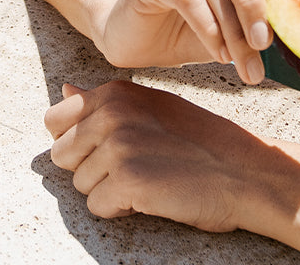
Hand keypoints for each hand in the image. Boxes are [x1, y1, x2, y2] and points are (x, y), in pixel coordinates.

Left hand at [46, 80, 275, 231]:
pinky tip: (150, 196)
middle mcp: (111, 113)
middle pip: (62, 154)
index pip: (55, 118)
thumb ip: (104, 101)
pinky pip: (97, 206)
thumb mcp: (150, 106)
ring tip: (146, 178)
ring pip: (80, 183)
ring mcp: (118, 146)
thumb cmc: (200, 140)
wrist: (245, 170)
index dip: (74, 141)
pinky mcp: (128, 180)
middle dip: (89, 168)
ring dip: (108, 190)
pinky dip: (120, 209)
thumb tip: (64, 89)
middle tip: (130, 167)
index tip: (102, 148)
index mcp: (114, 91)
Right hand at [101, 0, 281, 82]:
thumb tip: (293, 21)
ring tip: (247, 63)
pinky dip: (209, 30)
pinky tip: (220, 54)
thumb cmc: (197, 22)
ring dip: (234, 29)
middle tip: (265, 41)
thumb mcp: (233, 13)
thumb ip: (258, 5)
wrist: (141, 37)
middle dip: (252, 0)